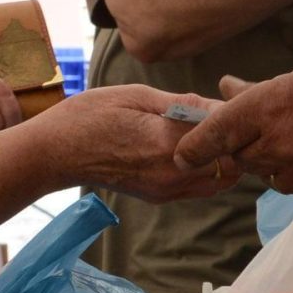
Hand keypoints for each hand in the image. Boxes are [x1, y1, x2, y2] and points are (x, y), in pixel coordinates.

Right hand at [47, 85, 230, 201]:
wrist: (55, 153)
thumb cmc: (90, 115)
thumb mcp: (137, 96)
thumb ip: (183, 104)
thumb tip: (221, 106)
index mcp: (166, 143)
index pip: (225, 138)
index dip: (235, 120)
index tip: (233, 102)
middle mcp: (171, 174)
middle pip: (232, 166)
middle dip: (237, 143)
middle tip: (231, 118)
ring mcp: (166, 190)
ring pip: (220, 181)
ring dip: (225, 159)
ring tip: (214, 132)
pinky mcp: (159, 197)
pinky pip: (200, 187)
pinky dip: (208, 169)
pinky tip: (195, 145)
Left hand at [175, 52, 292, 202]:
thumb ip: (264, 90)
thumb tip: (228, 88)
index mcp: (272, 108)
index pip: (215, 135)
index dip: (196, 147)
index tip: (185, 155)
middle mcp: (282, 146)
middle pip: (243, 158)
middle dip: (246, 146)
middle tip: (265, 129)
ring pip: (273, 174)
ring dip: (278, 160)